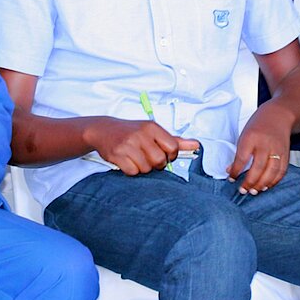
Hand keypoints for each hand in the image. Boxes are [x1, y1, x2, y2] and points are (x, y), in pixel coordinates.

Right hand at [84, 119, 200, 175]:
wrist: (103, 130)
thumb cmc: (132, 132)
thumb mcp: (153, 132)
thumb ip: (175, 141)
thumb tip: (196, 145)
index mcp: (152, 127)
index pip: (172, 148)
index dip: (170, 155)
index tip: (162, 154)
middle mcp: (141, 134)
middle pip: (159, 161)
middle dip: (155, 164)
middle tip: (147, 157)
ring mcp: (128, 144)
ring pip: (146, 168)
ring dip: (142, 168)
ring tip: (135, 158)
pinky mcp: (117, 154)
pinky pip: (132, 172)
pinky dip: (130, 170)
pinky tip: (126, 161)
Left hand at [229, 105, 291, 194]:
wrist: (279, 115)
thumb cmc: (259, 125)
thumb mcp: (244, 134)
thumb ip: (239, 153)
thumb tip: (231, 170)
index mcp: (251, 137)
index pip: (242, 158)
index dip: (236, 171)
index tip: (231, 178)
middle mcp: (265, 143)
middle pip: (258, 167)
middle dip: (249, 182)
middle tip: (243, 191)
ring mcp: (277, 150)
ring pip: (271, 172)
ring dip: (262, 184)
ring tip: (254, 191)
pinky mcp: (286, 154)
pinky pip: (281, 171)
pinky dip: (274, 181)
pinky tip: (266, 186)